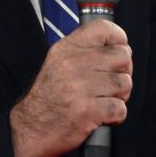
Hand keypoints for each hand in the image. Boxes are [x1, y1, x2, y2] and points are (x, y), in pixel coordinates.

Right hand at [9, 21, 132, 156]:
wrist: (30, 128)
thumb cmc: (48, 98)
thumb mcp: (57, 62)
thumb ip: (84, 51)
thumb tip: (118, 48)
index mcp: (66, 49)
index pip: (103, 28)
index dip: (118, 38)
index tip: (119, 50)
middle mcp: (73, 64)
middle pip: (122, 56)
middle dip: (123, 71)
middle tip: (113, 82)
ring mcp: (80, 88)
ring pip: (124, 83)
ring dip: (120, 95)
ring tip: (106, 100)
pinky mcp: (87, 112)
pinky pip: (120, 108)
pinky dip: (116, 115)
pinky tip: (103, 115)